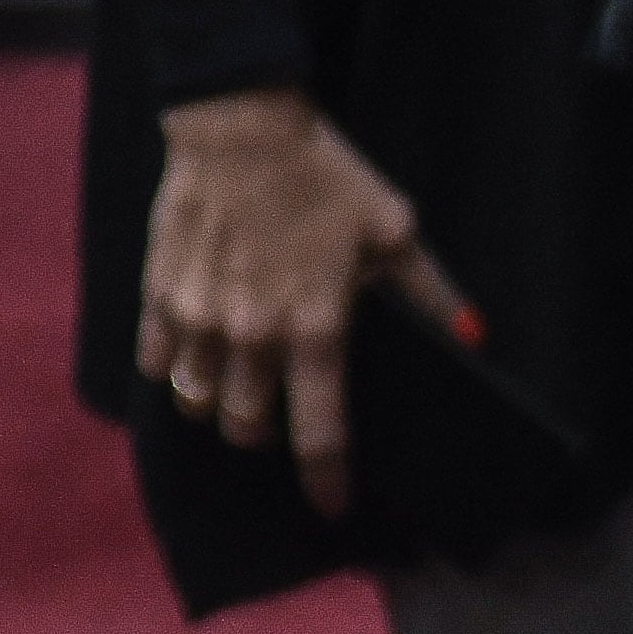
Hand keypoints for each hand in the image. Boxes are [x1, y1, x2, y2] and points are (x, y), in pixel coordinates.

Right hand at [139, 86, 463, 518]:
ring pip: (197, 402)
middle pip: (248, 428)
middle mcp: (252, 334)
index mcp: (317, 328)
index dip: (327, 479)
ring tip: (241, 391)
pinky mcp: (158, 293)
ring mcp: (197, 316)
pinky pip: (156, 361)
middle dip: (266, 440)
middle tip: (282, 424)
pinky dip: (174, 371)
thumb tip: (476, 337)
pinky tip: (196, 357)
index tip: (332, 506)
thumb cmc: (328, 178)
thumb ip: (431, 293)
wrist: (241, 127)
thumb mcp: (395, 232)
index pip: (321, 431)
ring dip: (219, 408)